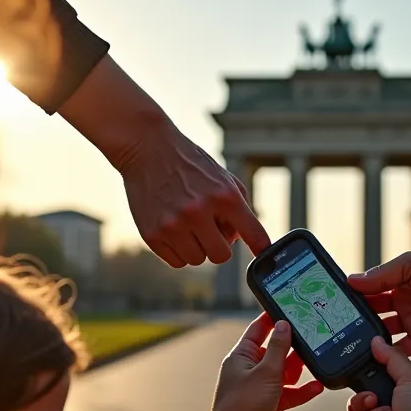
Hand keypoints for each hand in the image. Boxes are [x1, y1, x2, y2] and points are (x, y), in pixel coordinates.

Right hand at [56, 56, 271, 266]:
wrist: (147, 148)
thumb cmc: (190, 165)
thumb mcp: (223, 178)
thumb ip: (239, 208)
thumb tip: (240, 241)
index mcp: (224, 196)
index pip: (253, 234)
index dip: (260, 247)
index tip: (263, 254)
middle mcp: (199, 211)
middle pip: (222, 256)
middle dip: (218, 245)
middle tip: (208, 228)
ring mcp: (173, 225)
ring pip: (197, 260)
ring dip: (196, 247)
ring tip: (187, 224)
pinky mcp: (152, 235)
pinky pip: (176, 261)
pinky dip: (177, 250)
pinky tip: (173, 228)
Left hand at [210, 314, 323, 410]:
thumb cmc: (244, 403)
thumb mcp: (267, 370)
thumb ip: (279, 348)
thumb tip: (283, 325)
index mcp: (242, 355)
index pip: (258, 330)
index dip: (272, 319)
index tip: (288, 310)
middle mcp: (248, 368)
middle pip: (275, 351)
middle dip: (292, 349)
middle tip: (311, 340)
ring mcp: (258, 386)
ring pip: (283, 372)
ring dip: (298, 371)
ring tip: (315, 364)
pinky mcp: (267, 402)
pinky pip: (287, 392)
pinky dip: (300, 390)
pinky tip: (315, 387)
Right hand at [347, 243, 410, 355]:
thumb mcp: (409, 264)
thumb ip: (381, 276)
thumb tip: (351, 281)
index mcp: (397, 284)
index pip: (369, 294)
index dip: (353, 300)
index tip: (333, 306)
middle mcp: (403, 305)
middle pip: (374, 317)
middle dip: (357, 322)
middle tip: (336, 329)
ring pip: (385, 336)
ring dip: (370, 340)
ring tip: (350, 345)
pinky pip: (403, 351)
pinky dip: (389, 356)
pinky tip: (373, 358)